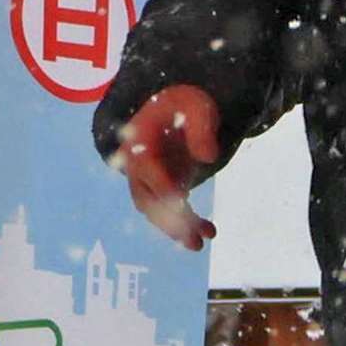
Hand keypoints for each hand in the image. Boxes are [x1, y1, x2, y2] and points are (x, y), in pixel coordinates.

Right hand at [113, 83, 219, 250]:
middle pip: (147, 197)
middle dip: (167, 220)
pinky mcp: (162, 186)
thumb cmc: (185, 103)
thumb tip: (208, 157)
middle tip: (189, 237)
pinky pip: (172, 209)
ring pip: (158, 209)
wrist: (177, 107)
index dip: (163, 185)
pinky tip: (210, 231)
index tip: (180, 201)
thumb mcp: (197, 107)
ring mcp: (148, 178)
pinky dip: (188, 221)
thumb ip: (201, 128)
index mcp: (139, 140)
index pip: (147, 167)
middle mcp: (136, 164)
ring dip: (178, 228)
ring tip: (199, 243)